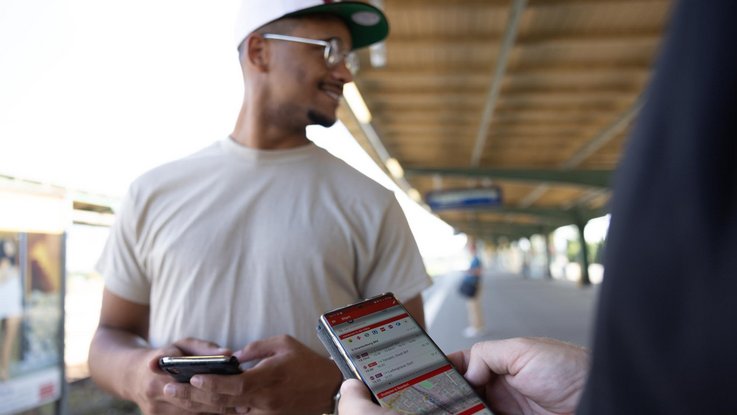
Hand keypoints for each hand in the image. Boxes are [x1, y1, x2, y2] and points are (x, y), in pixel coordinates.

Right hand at [134, 337, 232, 413]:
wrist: (130, 374)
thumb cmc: (164, 355)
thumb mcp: (181, 344)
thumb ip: (204, 348)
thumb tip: (228, 353)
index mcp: (159, 373)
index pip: (189, 385)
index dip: (212, 389)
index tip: (234, 390)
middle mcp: (154, 395)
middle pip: (192, 405)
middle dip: (219, 406)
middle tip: (244, 405)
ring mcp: (154, 412)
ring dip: (214, 414)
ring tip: (239, 410)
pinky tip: (220, 412)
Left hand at [186, 335, 341, 413]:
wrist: (329, 389)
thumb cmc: (306, 363)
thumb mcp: (282, 343)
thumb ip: (255, 348)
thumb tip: (233, 357)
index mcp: (267, 381)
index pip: (231, 386)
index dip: (209, 383)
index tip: (190, 377)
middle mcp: (263, 403)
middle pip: (221, 403)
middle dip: (192, 397)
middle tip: (169, 389)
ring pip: (226, 414)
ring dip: (200, 407)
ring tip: (177, 399)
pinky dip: (218, 413)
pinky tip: (201, 408)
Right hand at [336, 337, 588, 414]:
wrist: (603, 400)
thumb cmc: (572, 369)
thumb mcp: (524, 350)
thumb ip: (486, 355)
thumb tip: (460, 370)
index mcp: (499, 367)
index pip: (458, 368)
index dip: (437, 372)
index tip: (415, 376)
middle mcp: (498, 392)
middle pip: (457, 397)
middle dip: (439, 398)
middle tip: (420, 401)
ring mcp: (504, 414)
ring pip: (467, 413)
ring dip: (450, 410)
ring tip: (430, 409)